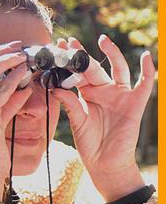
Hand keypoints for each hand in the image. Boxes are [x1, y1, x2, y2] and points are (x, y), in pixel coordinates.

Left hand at [53, 35, 154, 200]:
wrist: (105, 163)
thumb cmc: (89, 142)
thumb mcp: (76, 120)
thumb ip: (68, 103)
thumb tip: (55, 87)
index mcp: (87, 93)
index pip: (78, 72)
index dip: (69, 61)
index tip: (59, 46)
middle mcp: (103, 90)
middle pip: (94, 67)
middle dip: (83, 55)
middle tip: (71, 43)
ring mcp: (119, 95)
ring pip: (118, 69)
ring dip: (112, 54)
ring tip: (103, 40)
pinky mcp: (135, 103)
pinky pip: (144, 85)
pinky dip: (147, 71)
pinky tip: (145, 56)